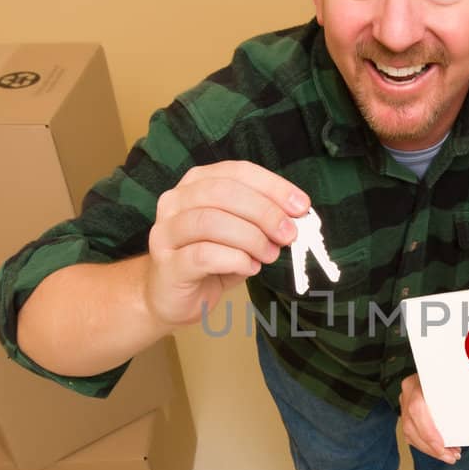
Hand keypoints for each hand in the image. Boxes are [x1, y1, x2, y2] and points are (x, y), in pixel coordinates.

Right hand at [145, 161, 309, 327]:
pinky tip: (249, 268)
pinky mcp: (167, 264)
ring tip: (269, 254)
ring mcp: (166, 232)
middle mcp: (176, 201)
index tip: (301, 206)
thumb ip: (263, 222)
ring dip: (250, 237)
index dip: (273, 186)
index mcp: (196, 184)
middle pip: (223, 192)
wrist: (171, 297)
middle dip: (264, 212)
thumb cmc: (210, 261)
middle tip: (288, 234)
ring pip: (211, 221)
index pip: (237, 172)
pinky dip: (235, 260)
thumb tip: (297, 219)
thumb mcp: (241, 235)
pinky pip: (203, 255)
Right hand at [401, 374, 460, 464]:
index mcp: (418, 381)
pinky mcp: (407, 411)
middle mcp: (408, 392)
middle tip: (451, 457)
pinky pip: (412, 434)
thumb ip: (462, 390)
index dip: (428, 431)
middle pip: (412, 426)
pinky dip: (427, 445)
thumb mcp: (459, 377)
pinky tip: (441, 450)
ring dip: (430, 449)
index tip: (443, 446)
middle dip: (432, 447)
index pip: (417, 409)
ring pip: (410, 433)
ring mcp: (405, 401)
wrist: (442, 362)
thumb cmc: (456, 371)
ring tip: (450, 456)